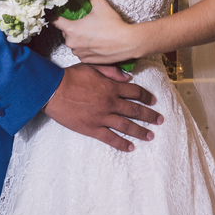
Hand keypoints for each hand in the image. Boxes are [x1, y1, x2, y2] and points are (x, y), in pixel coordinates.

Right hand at [43, 64, 162, 151]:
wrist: (54, 91)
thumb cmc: (71, 77)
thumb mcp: (93, 67)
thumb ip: (112, 72)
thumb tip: (128, 78)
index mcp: (111, 87)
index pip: (135, 92)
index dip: (146, 97)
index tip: (153, 101)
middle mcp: (110, 103)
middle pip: (135, 111)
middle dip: (150, 116)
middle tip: (160, 120)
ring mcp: (102, 117)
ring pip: (126, 126)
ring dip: (140, 131)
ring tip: (150, 136)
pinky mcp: (92, 129)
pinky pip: (110, 138)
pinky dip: (121, 143)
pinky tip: (131, 147)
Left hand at [53, 0, 140, 64]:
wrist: (126, 42)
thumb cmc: (113, 25)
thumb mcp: (101, 5)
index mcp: (72, 29)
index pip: (55, 21)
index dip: (56, 16)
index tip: (58, 14)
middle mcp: (72, 43)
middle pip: (65, 32)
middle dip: (72, 27)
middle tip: (84, 22)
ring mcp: (79, 53)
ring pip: (73, 43)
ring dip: (78, 38)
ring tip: (92, 33)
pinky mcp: (86, 60)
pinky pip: (81, 51)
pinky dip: (85, 47)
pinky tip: (95, 42)